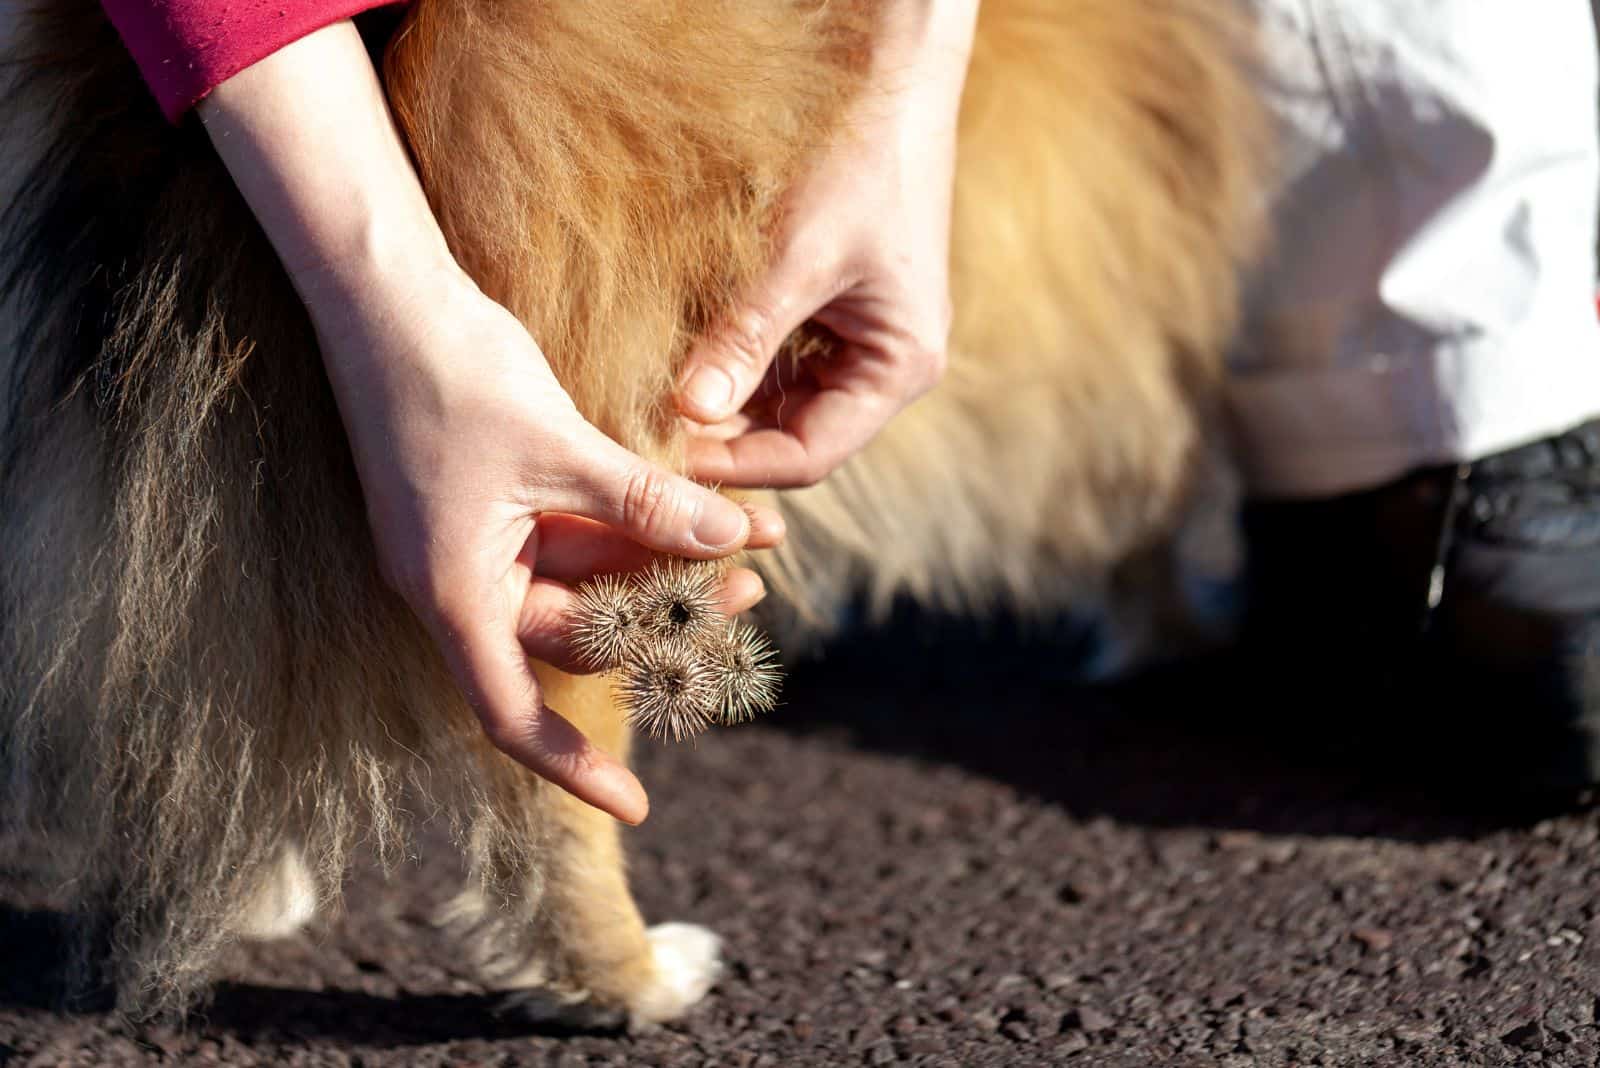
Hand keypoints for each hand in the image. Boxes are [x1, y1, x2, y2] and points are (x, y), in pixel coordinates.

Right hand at [312, 263, 779, 825]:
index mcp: (454, 592)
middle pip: (574, 634)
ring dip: (663, 562)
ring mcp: (479, 538)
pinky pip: (577, 531)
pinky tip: (703, 501)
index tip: (635, 807)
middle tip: (747, 592)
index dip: (571, 767)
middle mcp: (464, 579)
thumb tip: (729, 543)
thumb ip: (642, 503)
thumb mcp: (559, 448)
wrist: (385, 290)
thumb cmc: (450, 371)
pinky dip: (635, 520)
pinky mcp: (497, 497)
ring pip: (587, 578)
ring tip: (753, 537)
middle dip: (662, 620)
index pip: (511, 712)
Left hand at [676, 0, 977, 487]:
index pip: (810, 456)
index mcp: (900, 368)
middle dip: (723, 440)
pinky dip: (732, 365)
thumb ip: (745, 337)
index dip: (735, 467)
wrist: (892, 79)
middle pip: (794, 437)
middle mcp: (887, 367)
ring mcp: (862, 340)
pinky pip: (778, 361)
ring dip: (721, 404)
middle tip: (642, 432)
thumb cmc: (859, 161)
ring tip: (650, 400)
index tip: (662, 454)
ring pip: (780, 403)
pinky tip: (680, 357)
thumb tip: (687, 412)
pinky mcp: (836, 311)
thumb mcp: (797, 255)